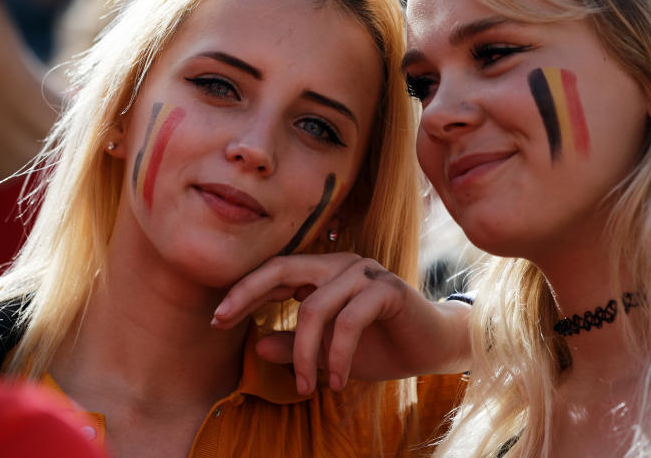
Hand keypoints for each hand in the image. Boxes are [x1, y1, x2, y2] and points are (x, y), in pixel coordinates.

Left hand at [211, 252, 469, 394]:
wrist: (434, 348)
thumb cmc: (381, 347)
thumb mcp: (330, 354)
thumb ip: (298, 346)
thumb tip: (259, 348)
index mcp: (326, 272)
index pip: (276, 271)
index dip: (244, 290)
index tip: (216, 318)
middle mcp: (342, 264)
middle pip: (284, 269)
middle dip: (247, 294)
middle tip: (222, 323)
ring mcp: (365, 272)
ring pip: (315, 306)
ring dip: (304, 353)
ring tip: (304, 387)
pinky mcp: (387, 288)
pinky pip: (348, 321)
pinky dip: (337, 356)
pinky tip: (337, 382)